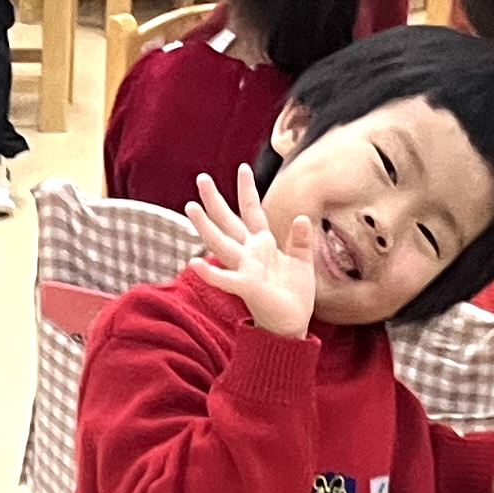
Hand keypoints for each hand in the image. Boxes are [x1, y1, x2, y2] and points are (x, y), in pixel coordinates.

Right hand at [184, 166, 318, 342]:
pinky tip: (194, 262)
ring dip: (205, 226)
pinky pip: (225, 278)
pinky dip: (209, 272)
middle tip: (201, 178)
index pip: (252, 211)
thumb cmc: (294, 294)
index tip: (243, 167)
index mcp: (262, 245)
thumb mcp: (302, 261)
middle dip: (215, 200)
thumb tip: (302, 218)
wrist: (292, 324)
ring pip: (220, 243)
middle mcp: (249, 253)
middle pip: (228, 221)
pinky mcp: (246, 287)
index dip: (247, 190)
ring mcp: (244, 269)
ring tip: (190, 207)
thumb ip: (300, 240)